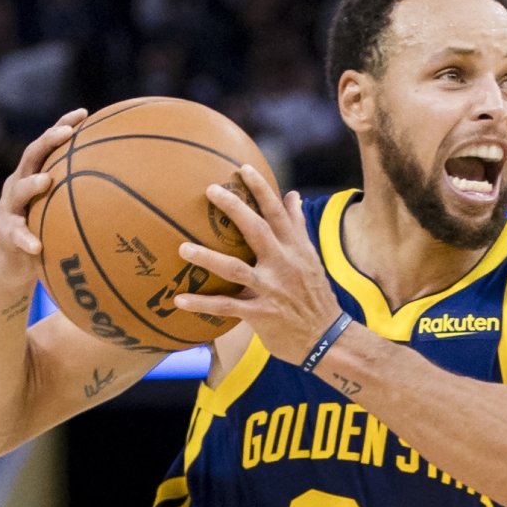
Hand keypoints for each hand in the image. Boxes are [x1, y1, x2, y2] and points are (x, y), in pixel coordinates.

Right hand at [0, 109, 86, 290]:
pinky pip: (15, 235)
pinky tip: (37, 245)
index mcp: (34, 176)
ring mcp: (8, 209)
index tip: (83, 113)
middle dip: (48, 142)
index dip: (62, 127)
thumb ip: (87, 199)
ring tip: (46, 181)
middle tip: (66, 134)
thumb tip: (134, 190)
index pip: (48, 146)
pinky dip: (26, 239)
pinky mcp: (4, 234)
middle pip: (31, 157)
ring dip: (31, 184)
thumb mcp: (64, 213)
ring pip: (18, 191)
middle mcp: (18, 187)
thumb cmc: (48, 233)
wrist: (14, 264)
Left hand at [173, 166, 344, 363]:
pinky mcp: (262, 313)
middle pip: (257, 230)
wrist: (327, 337)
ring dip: (208, 258)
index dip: (261, 190)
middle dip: (234, 208)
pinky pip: (227, 306)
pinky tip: (178, 299)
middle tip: (210, 190)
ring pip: (236, 269)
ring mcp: (272, 289)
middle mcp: (284, 264)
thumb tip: (292, 195)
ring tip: (182, 248)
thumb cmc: (315, 295)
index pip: (278, 213)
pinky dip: (202, 303)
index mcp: (296, 249)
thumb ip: (297, 227)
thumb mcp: (311, 258)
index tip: (243, 169)